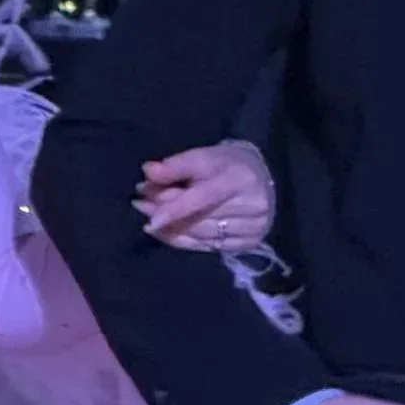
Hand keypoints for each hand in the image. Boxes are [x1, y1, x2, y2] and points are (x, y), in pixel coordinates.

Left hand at [136, 140, 274, 252]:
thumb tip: (148, 172)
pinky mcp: (250, 243)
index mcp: (239, 178)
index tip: (144, 209)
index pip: (202, 197)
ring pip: (201, 236)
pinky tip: (168, 234)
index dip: (173, 207)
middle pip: (199, 218)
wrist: (264, 178)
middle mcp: (251, 205)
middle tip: (140, 207)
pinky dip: (185, 242)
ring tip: (151, 221)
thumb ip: (176, 166)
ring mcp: (253, 228)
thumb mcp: (204, 157)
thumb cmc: (228, 165)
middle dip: (166, 214)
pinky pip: (209, 248)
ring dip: (171, 230)